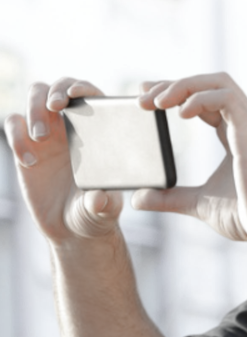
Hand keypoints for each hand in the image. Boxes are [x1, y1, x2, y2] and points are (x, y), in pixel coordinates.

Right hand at [5, 78, 123, 244]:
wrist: (68, 229)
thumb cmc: (93, 214)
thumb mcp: (103, 211)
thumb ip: (103, 205)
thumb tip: (99, 198)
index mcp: (95, 129)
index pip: (88, 94)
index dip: (81, 87)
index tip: (75, 95)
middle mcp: (68, 125)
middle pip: (56, 88)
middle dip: (54, 91)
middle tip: (55, 108)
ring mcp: (44, 134)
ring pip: (34, 98)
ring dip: (34, 109)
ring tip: (40, 138)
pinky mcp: (22, 147)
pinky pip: (13, 125)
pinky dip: (16, 137)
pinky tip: (30, 162)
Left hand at [133, 73, 246, 240]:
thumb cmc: (244, 216)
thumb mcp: (197, 203)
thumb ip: (168, 198)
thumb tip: (137, 199)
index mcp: (233, 134)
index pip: (204, 99)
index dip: (176, 92)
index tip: (145, 96)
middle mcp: (242, 123)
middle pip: (208, 84)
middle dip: (172, 84)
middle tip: (141, 96)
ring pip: (218, 82)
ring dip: (182, 85)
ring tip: (155, 101)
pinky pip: (228, 98)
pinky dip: (201, 98)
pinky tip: (180, 113)